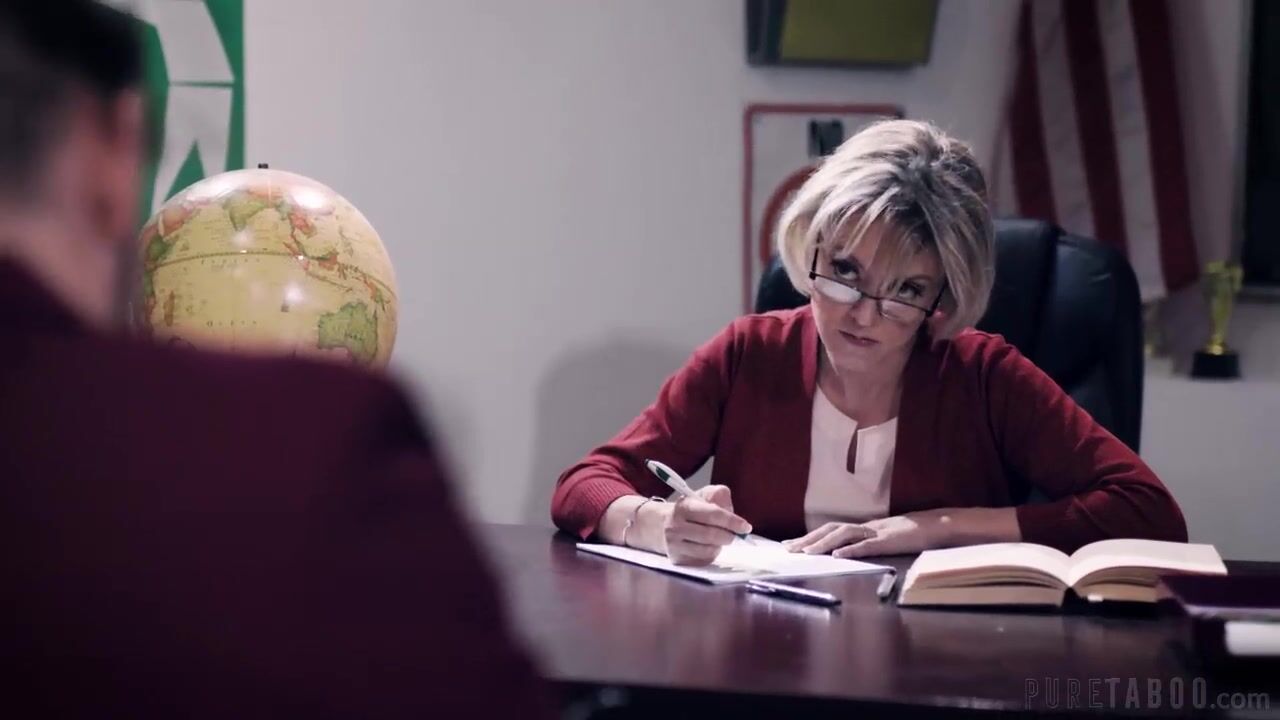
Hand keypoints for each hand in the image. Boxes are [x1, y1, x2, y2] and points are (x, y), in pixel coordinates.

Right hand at [660, 485, 751, 565]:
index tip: (746, 527)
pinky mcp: (677, 559)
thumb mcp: (702, 495)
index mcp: (684, 506)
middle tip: (735, 534)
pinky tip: (709, 546)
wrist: (661, 526)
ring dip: (720, 545)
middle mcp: (675, 526)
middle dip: (728, 535)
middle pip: (711, 535)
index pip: (712, 514)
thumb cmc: (690, 510)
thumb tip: (730, 511)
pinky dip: (712, 554)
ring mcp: (674, 545)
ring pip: (708, 550)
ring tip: (719, 538)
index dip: (732, 521)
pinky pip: (703, 560)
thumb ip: (718, 495)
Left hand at [783, 512, 943, 558]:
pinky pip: (868, 545)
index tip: (793, 544)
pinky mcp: (889, 541)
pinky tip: (838, 556)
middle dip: (808, 539)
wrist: (938, 525)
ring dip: (824, 544)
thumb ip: (868, 544)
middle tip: (789, 549)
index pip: (831, 529)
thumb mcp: (885, 539)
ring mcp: (877, 532)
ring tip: (807, 552)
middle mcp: (866, 527)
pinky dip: (852, 550)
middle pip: (831, 529)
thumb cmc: (913, 534)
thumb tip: (847, 553)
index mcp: (864, 527)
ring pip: (844, 534)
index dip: (811, 536)